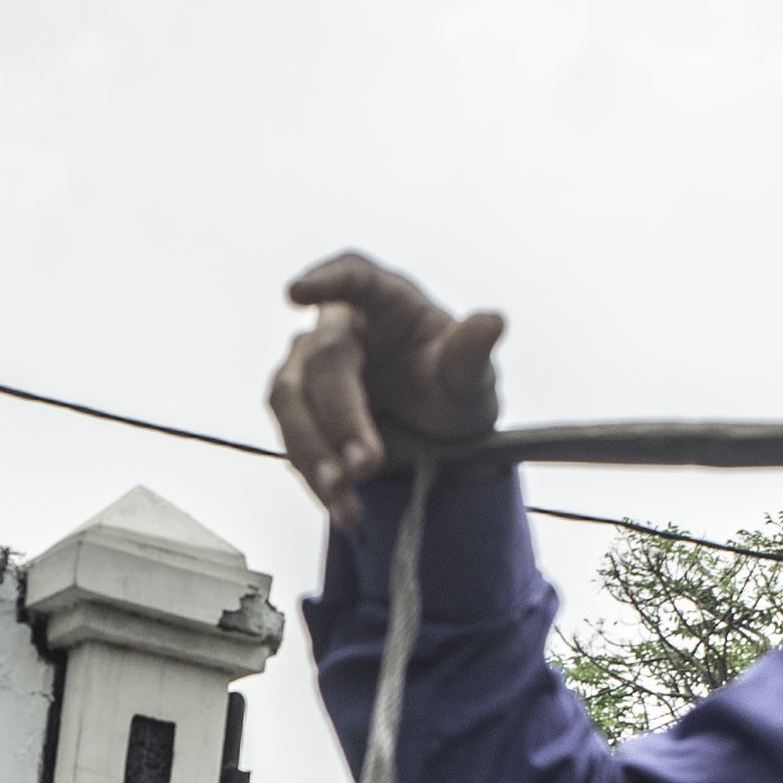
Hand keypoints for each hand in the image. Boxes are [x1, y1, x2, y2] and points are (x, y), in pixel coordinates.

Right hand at [269, 252, 505, 523]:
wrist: (436, 436)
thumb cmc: (450, 386)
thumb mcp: (472, 377)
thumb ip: (473, 353)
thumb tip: (492, 323)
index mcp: (384, 300)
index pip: (352, 276)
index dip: (324, 281)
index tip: (296, 293)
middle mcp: (339, 328)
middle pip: (324, 360)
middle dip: (341, 415)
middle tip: (367, 463)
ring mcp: (309, 368)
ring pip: (291, 402)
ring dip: (316, 452)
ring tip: (346, 495)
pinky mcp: (298, 411)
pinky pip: (294, 441)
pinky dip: (317, 477)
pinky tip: (343, 506)